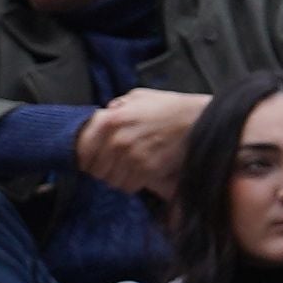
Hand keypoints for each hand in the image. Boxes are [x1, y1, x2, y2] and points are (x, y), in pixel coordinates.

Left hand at [75, 88, 205, 193]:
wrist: (198, 119)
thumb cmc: (171, 108)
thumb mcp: (138, 97)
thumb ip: (117, 106)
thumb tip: (107, 113)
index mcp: (110, 120)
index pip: (83, 150)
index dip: (86, 159)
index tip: (91, 161)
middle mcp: (117, 140)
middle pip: (96, 169)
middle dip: (102, 170)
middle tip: (112, 167)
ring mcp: (132, 156)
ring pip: (111, 180)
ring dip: (117, 178)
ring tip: (126, 172)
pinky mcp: (148, 169)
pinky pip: (129, 186)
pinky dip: (132, 184)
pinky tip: (138, 176)